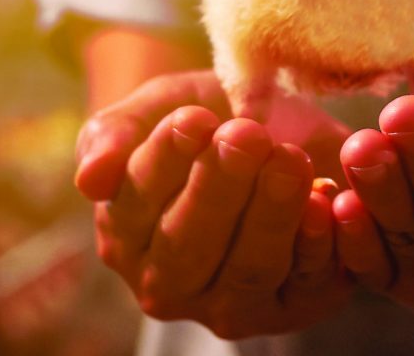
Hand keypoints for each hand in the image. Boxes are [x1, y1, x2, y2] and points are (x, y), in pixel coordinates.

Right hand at [75, 71, 351, 337]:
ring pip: (248, 270)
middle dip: (219, 188)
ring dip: (271, 213)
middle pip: (189, 246)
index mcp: (125, 232)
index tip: (195, 118)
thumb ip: (115, 136)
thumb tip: (89, 180)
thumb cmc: (199, 118)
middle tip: (246, 135)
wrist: (260, 129)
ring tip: (289, 158)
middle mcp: (169, 281)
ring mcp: (229, 302)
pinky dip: (316, 245)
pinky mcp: (289, 305)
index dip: (166, 160)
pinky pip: (304, 286)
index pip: (138, 201)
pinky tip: (324, 199)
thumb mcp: (153, 108)